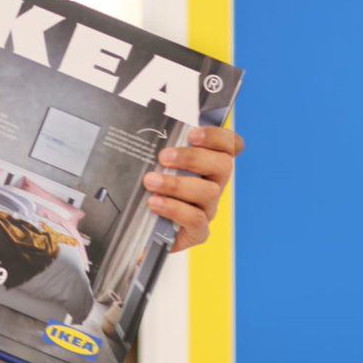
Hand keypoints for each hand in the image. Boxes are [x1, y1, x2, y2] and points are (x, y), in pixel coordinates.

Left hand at [143, 126, 244, 252]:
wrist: (134, 230)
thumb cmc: (141, 189)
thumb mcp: (146, 164)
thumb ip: (151, 148)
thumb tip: (142, 130)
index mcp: (205, 163)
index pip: (228, 145)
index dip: (217, 137)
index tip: (192, 134)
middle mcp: (212, 184)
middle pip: (223, 165)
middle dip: (193, 158)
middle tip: (163, 157)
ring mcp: (207, 209)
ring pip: (208, 192)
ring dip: (177, 184)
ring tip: (150, 181)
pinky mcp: (198, 232)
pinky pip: (196, 219)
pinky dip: (174, 208)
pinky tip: (154, 203)